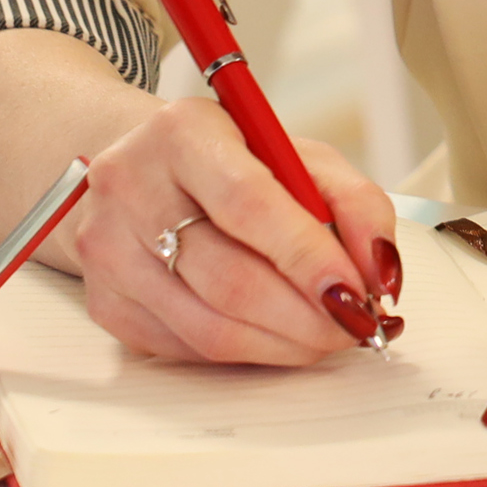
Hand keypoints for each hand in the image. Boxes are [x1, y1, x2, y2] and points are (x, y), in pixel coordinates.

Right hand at [56, 90, 401, 365]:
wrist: (137, 168)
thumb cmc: (228, 159)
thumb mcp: (297, 154)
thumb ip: (354, 203)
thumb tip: (380, 271)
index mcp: (182, 133)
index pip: (248, 204)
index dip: (308, 257)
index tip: (358, 292)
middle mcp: (131, 188)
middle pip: (229, 279)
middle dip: (309, 316)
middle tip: (357, 325)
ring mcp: (110, 251)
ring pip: (210, 328)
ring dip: (286, 344)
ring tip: (329, 334)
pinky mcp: (106, 302)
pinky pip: (189, 349)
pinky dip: (250, 352)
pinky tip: (281, 337)